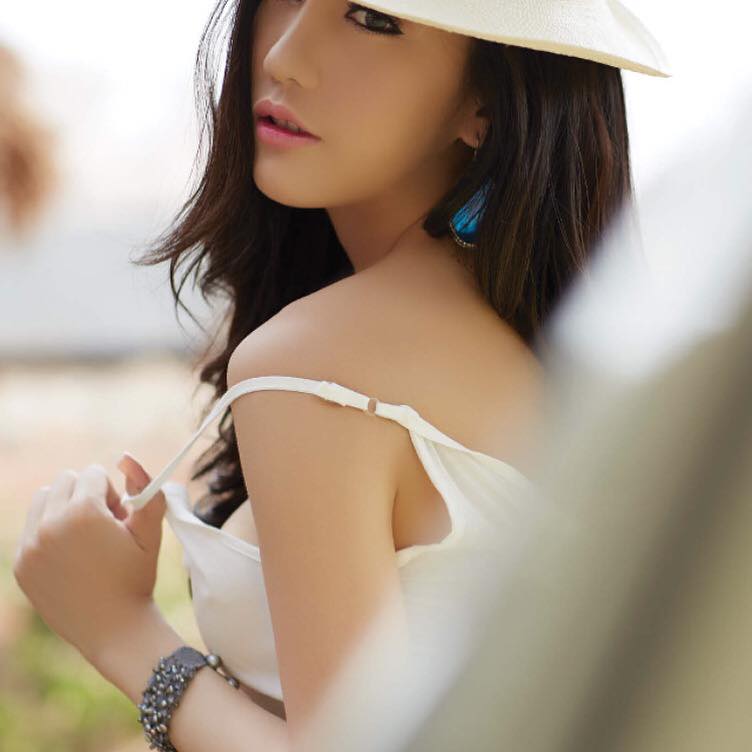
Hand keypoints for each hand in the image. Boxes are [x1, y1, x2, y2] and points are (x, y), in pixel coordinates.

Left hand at [12, 454, 167, 662]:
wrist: (113, 628)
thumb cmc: (137, 576)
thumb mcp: (150, 530)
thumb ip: (146, 487)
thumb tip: (125, 456)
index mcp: (83, 511)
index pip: (92, 474)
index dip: (112, 495)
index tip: (119, 520)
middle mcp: (50, 524)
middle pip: (66, 481)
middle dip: (86, 496)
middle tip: (103, 528)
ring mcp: (31, 546)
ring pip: (44, 499)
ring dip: (64, 508)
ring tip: (85, 539)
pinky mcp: (21, 564)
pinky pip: (31, 528)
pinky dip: (49, 532)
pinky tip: (71, 558)